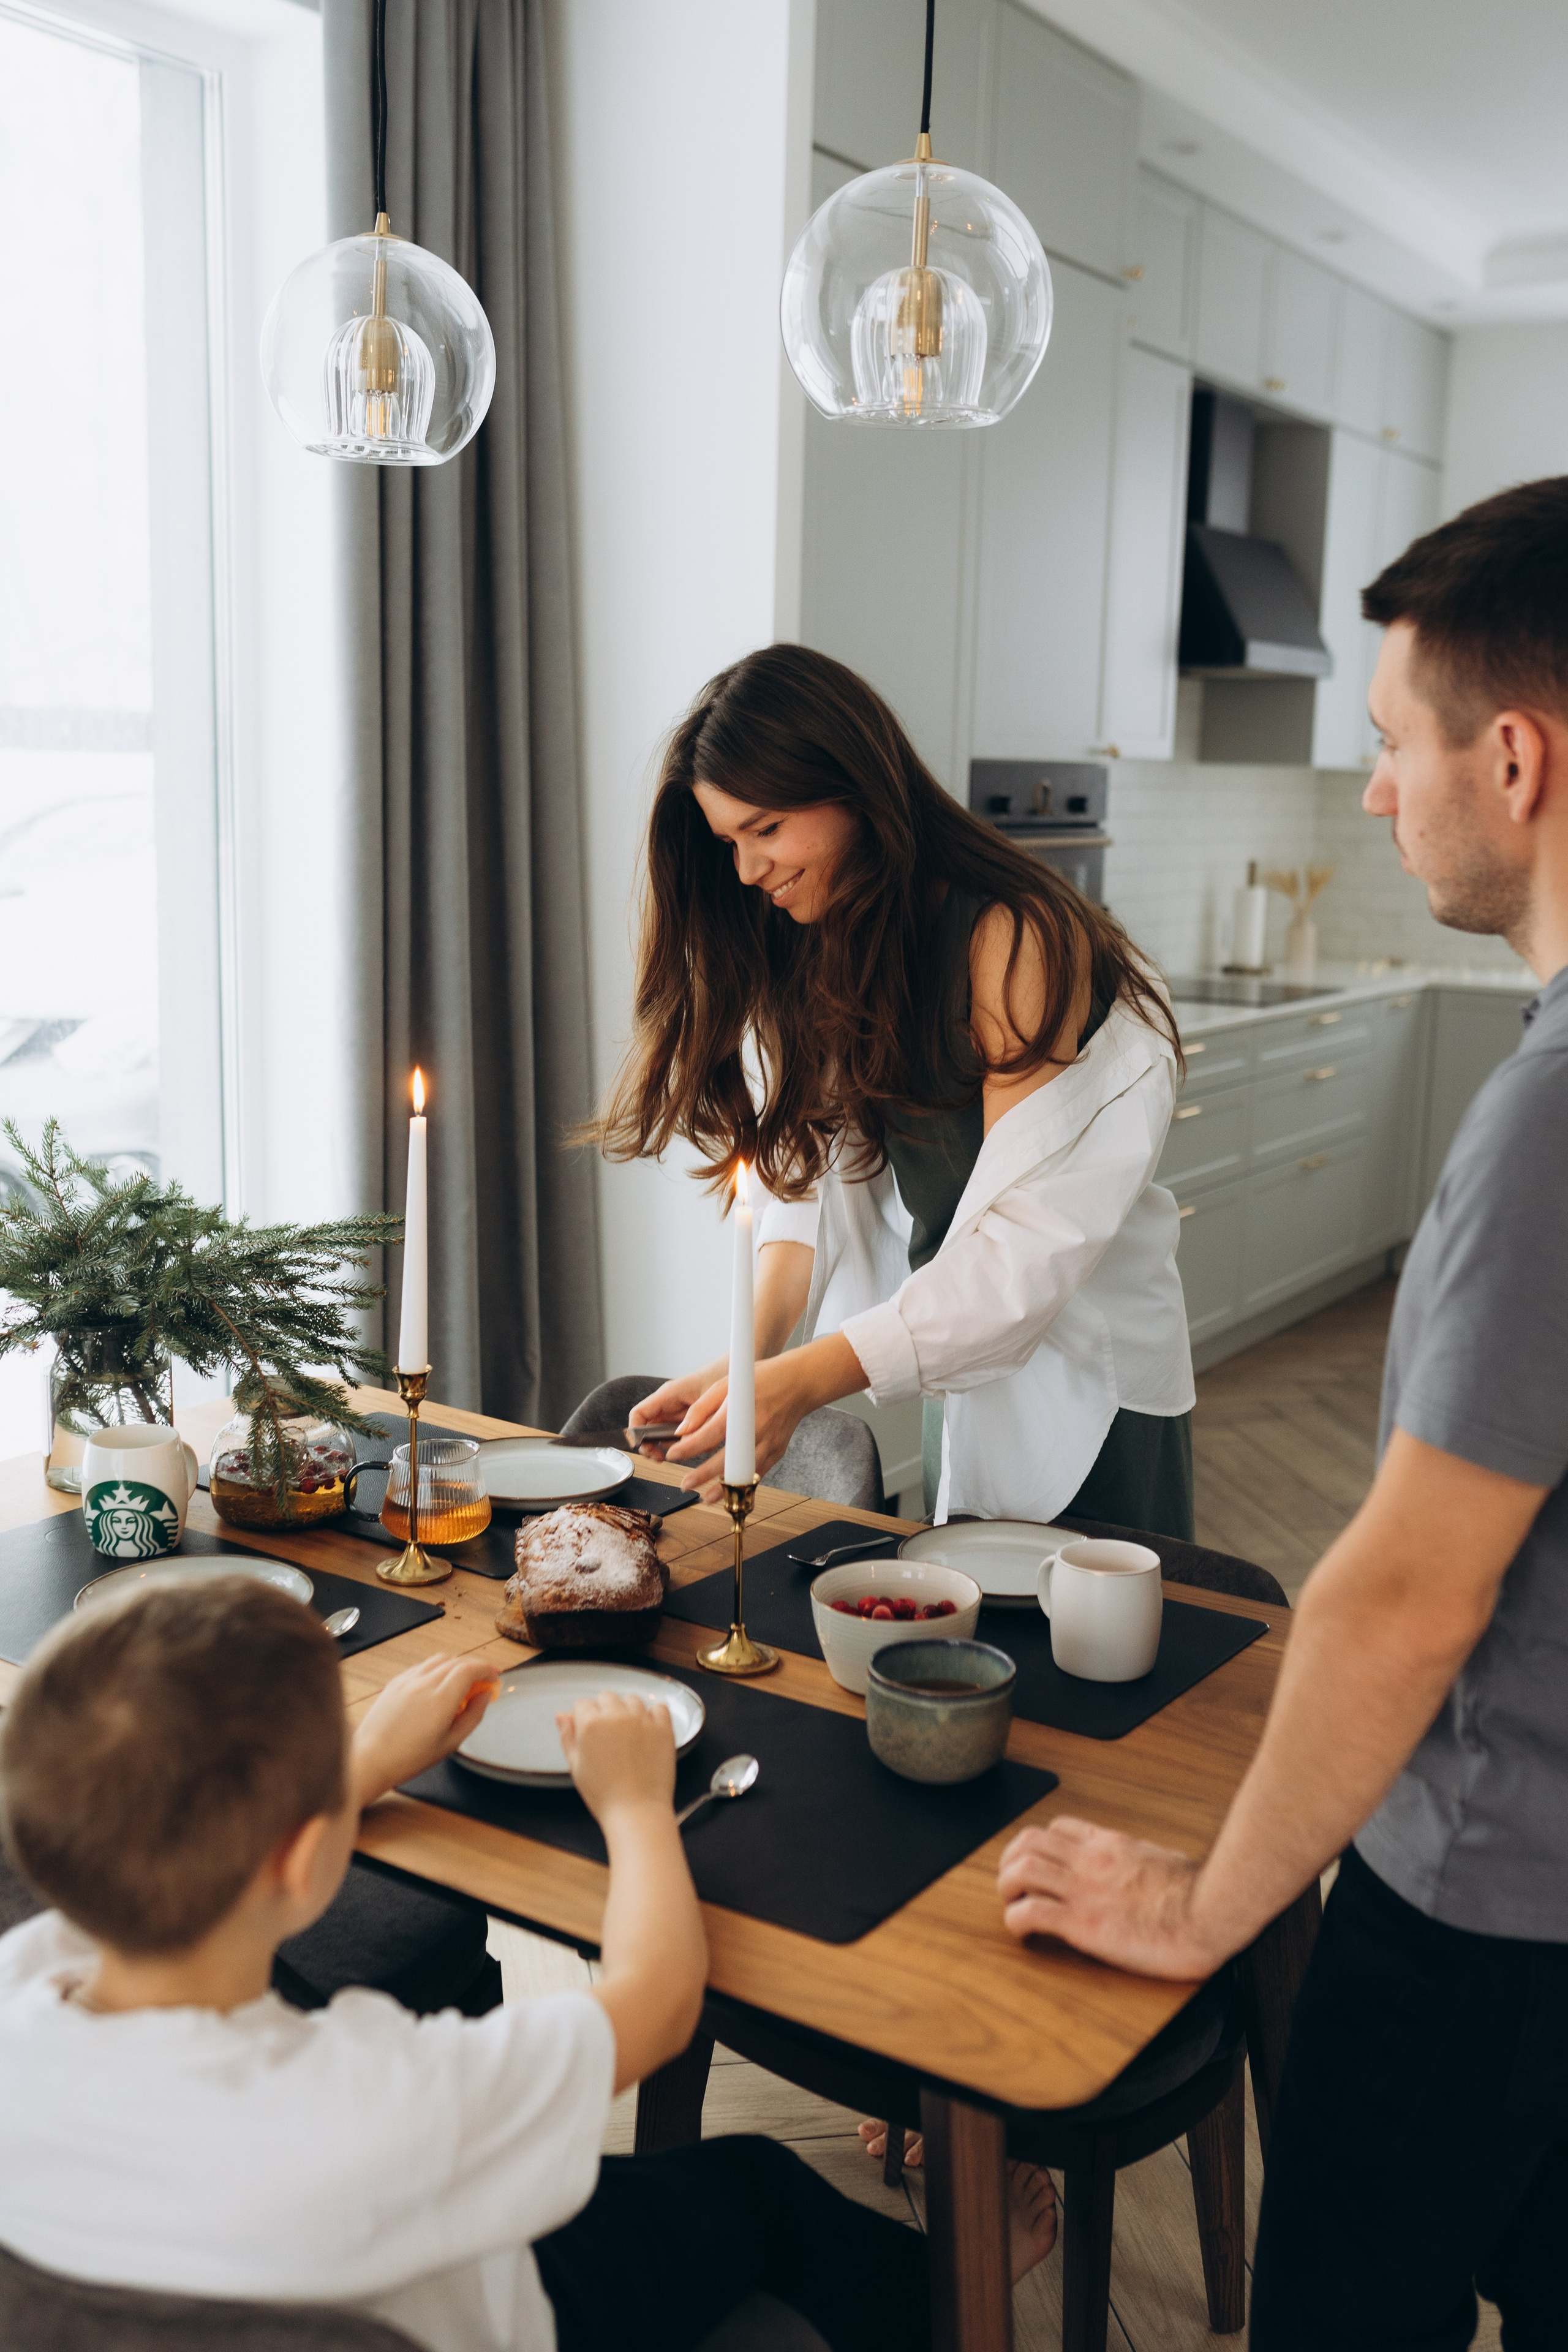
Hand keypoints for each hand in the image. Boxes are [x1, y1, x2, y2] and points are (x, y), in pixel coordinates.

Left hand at [351, 1654, 499, 1809]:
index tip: (495, 1678)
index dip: (487, 1669)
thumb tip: (485, 1697)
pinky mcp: (396, 1681)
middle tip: (483, 1682)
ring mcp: (407, 1679)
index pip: (470, 1669)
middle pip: (457, 1661)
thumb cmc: (408, 1758)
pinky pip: (423, 1666)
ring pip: (440, 1659)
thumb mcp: (450, 1743)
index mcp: (440, 1700)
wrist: (370, 1758)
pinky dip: (438, 1668)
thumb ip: (473, 1716)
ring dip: (457, 1665)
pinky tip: (439, 1685)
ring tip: (462, 1682)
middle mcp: (424, 1683)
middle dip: (475, 1667)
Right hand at [559, 1692, 676, 1823]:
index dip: (583, 1718)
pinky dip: (653, 1714)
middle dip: (603, 1710)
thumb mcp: (576, 1767)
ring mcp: (643, 1720)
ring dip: (627, 1710)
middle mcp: (617, 1716)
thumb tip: (562, 1716)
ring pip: (632, 1699)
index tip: (588, 1732)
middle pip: (606, 1697)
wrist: (637, 1811)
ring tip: (627, 1733)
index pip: (582, 1704)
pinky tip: (647, 1730)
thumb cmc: (604, 1795)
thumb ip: (568, 1737)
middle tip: (607, 1735)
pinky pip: (659, 1708)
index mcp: (591, 1724)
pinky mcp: (663, 1729)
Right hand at [628, 1365, 725, 1458]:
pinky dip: (686, 1444)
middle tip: (661, 1457)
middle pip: (647, 1429)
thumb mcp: (711, 1400)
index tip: (644, 1447)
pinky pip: (679, 1437)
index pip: (639, 1414)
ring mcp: (676, 1413)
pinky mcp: (687, 1421)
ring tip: (686, 1449)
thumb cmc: (721, 1377)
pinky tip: (699, 1443)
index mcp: (668, 1394)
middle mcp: (668, 1404)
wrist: (734, 1372)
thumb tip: (683, 1441)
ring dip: (672, 1446)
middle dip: (652, 1446)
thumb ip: (698, 1420)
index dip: (635, 1432)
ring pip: (663, 1436)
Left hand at [664, 1355, 810, 1502]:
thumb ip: (702, 1407)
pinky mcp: (777, 1452)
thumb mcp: (726, 1384)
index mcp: (739, 1411)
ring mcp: (768, 1443)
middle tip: (686, 1483)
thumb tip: (683, 1429)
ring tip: (707, 1496)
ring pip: (744, 1472)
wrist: (798, 1384)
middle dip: (703, 1474)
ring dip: (724, 1487)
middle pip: (726, 1459)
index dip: (688, 1448)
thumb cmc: (763, 1380)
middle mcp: (755, 1429)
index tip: (674, 1455)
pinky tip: (729, 1489)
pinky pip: (758, 1473)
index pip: (708, 1435)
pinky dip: (743, 1483)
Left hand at [997, 1817, 1221, 1979]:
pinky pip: (1031, 1913)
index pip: (1059, 1828)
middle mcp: (1090, 1860)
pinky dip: (1016, 1921)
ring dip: (1007, 1889)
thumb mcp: (1165, 1861)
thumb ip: (1145, 1860)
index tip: (1038, 1865)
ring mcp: (1084, 1889)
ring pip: (1020, 1871)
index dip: (1039, 1845)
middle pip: (1027, 1842)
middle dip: (1010, 1862)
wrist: (1210, 1913)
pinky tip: (1024, 1933)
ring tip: (1013, 1907)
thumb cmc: (1199, 1893)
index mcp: (1111, 1845)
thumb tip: (1152, 1866)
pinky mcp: (1083, 1923)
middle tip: (1012, 1885)